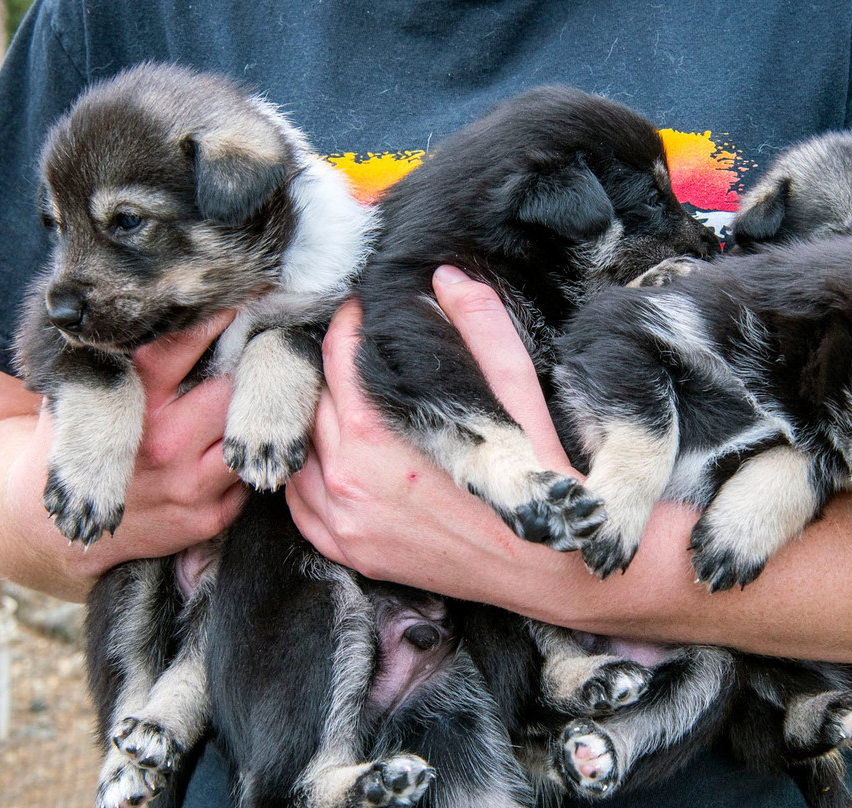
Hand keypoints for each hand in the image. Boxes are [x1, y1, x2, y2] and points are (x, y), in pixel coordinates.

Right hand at [0, 311, 247, 598]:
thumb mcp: (80, 391)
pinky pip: (247, 477)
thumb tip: (146, 299)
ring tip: (265, 396)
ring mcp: (188, 484)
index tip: (235, 301)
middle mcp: (163, 442)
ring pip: (248, 435)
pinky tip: (245, 446)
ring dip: (257, 416)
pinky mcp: (207, 516)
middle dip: (247, 367)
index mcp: (131, 403)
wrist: (53, 528)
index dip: (210, 322)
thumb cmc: (80, 440)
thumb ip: (113, 354)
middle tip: (265, 347)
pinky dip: (247, 459)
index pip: (177, 349)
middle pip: (230, 389)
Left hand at [287, 266, 606, 616]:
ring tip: (350, 401)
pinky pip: (300, 506)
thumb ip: (480, 328)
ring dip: (317, 421)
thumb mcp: (517, 396)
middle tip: (359, 351)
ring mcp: (345, 525)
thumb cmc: (539, 481)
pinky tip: (337, 456)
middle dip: (333, 370)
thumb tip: (445, 277)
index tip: (362, 310)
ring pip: (299, 453)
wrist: (551, 569)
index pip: (337, 360)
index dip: (348, 325)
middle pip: (314, 403)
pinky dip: (309, 474)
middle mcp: (348, 484)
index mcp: (376, 440)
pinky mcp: (353, 554)